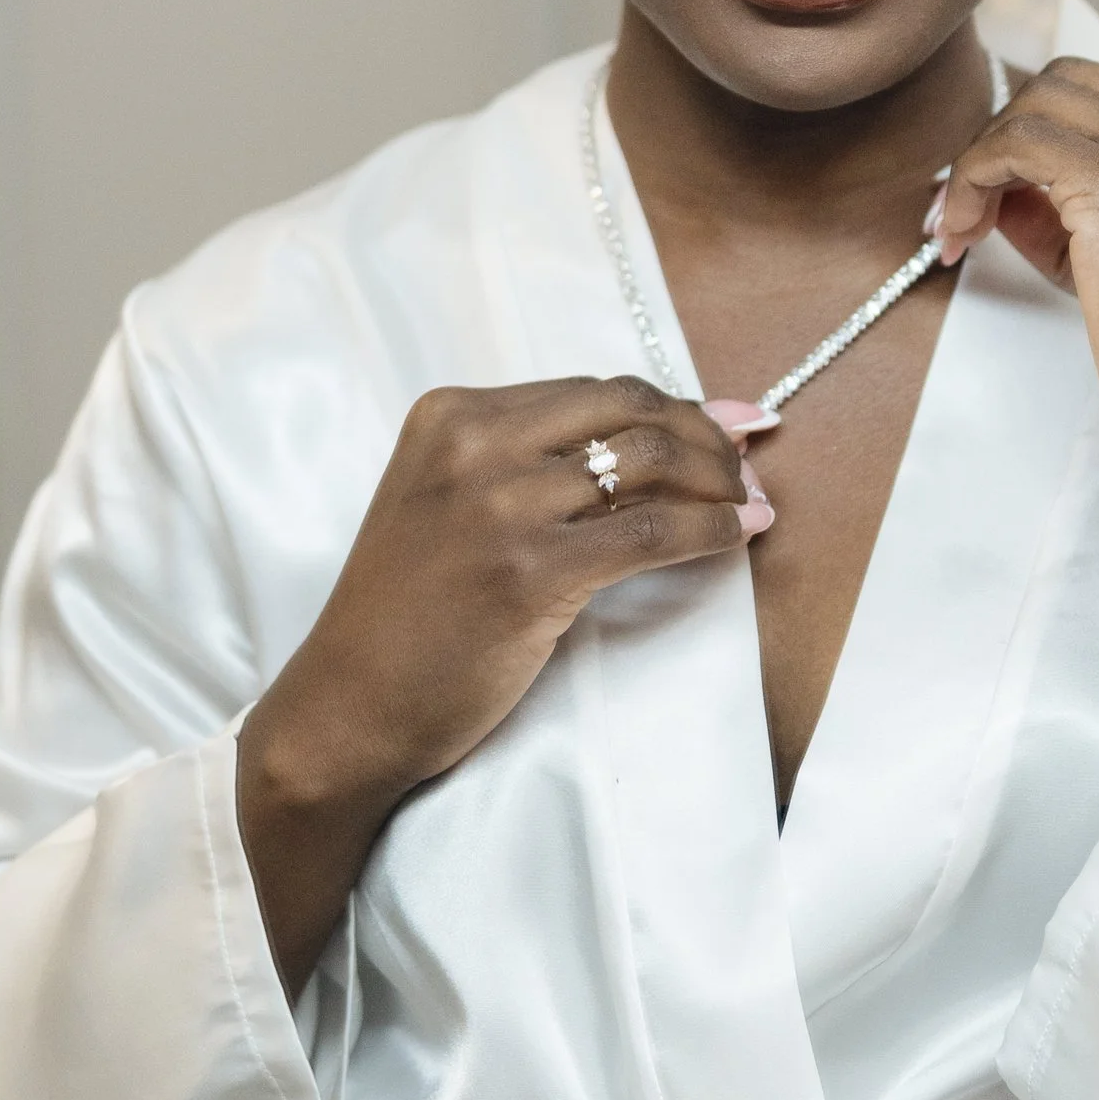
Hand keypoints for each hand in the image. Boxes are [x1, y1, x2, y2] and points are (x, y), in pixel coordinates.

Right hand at [236, 376, 760, 991]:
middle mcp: (471, 445)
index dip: (672, 406)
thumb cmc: (404, 620)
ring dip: (720, 479)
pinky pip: (653, 533)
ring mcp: (499, 505)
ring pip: (648, 461)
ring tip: (751, 503)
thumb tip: (652, 438)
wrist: (347, 708)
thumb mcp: (444, 509)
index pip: (590, 391)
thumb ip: (523, 468)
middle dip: (704, 433)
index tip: (727, 424)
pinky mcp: (530, 571)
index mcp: (449, 416)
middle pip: (627, 409)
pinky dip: (712, 530)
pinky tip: (739, 536)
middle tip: (748, 465)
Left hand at [935, 59, 1098, 679]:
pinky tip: (962, 232)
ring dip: (983, 160)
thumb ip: (1083, 203)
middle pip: (1067, 85)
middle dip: (1008, 139)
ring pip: (1036, 104)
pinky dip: (971, 178)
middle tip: (972, 209)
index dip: (1041, 140)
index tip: (1003, 195)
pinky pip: (1014, 142)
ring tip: (965, 228)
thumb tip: (1001, 183)